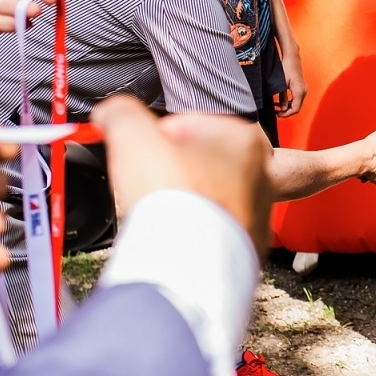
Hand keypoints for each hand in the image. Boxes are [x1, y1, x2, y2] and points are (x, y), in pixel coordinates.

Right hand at [92, 95, 269, 248]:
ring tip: (163, 211)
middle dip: (180, 167)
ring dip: (190, 201)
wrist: (187, 263)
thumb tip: (113, 113)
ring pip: (216, 198)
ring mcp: (257, 217)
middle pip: (210, 161)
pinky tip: (175, 235)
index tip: (146, 148)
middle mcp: (262, 177)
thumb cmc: (173, 197)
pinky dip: (196, 233)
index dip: (162, 133)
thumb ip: (121, 114)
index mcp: (245, 140)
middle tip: (154, 179)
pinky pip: (216, 233)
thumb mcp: (133, 135)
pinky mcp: (246, 250)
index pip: (196, 123)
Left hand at [276, 50, 305, 117]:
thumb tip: (282, 108)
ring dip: (288, 107)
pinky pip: (297, 99)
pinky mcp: (302, 87)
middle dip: (286, 112)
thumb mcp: (282, 84)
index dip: (286, 114)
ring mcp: (304, 89)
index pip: (295, 109)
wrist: (292, 58)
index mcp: (299, 92)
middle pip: (297, 108)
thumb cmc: (286, 69)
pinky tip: (282, 101)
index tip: (278, 114)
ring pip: (297, 104)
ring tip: (277, 107)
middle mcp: (304, 91)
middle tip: (276, 112)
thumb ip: (283, 98)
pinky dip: (290, 102)